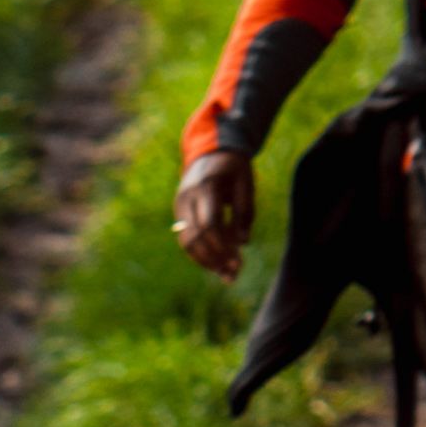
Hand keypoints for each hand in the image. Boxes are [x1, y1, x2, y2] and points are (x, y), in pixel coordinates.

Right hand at [173, 150, 255, 281]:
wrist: (211, 151)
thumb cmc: (233, 167)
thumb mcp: (245, 184)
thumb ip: (245, 212)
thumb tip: (242, 243)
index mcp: (205, 187)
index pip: (209, 224)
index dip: (223, 247)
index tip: (238, 264)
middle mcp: (187, 197)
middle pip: (194, 237)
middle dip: (214, 259)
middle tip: (233, 275)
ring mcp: (180, 205)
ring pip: (186, 241)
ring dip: (205, 261)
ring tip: (226, 275)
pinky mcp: (180, 213)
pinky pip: (186, 238)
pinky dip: (201, 253)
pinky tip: (217, 265)